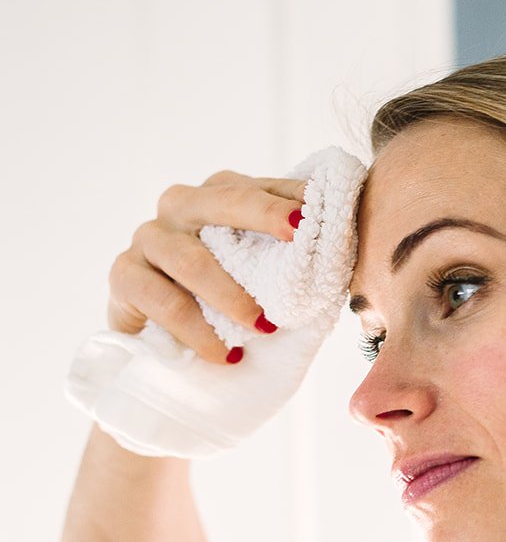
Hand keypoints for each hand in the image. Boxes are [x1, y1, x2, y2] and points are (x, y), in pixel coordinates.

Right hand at [107, 169, 308, 362]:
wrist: (160, 346)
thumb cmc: (223, 305)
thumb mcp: (259, 278)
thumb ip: (289, 260)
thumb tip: (345, 251)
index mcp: (217, 197)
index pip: (259, 187)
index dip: (291, 195)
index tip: (323, 208)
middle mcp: (180, 207)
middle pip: (221, 199)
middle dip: (264, 214)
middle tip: (298, 235)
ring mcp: (148, 238)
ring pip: (190, 258)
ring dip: (231, 294)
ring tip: (265, 327)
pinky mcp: (124, 275)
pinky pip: (161, 300)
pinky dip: (196, 330)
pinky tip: (225, 355)